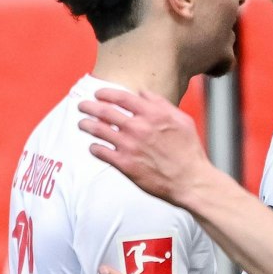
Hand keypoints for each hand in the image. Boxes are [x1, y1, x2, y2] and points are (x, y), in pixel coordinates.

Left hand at [77, 86, 216, 205]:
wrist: (190, 180)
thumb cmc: (188, 151)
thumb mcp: (181, 119)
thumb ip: (161, 104)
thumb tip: (143, 93)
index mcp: (152, 114)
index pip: (121, 97)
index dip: (106, 93)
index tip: (98, 94)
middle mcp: (138, 127)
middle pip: (105, 111)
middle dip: (90, 106)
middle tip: (82, 106)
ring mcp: (129, 146)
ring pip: (99, 130)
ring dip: (87, 125)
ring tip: (82, 123)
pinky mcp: (124, 164)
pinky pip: (102, 152)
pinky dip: (94, 148)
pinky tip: (93, 147)